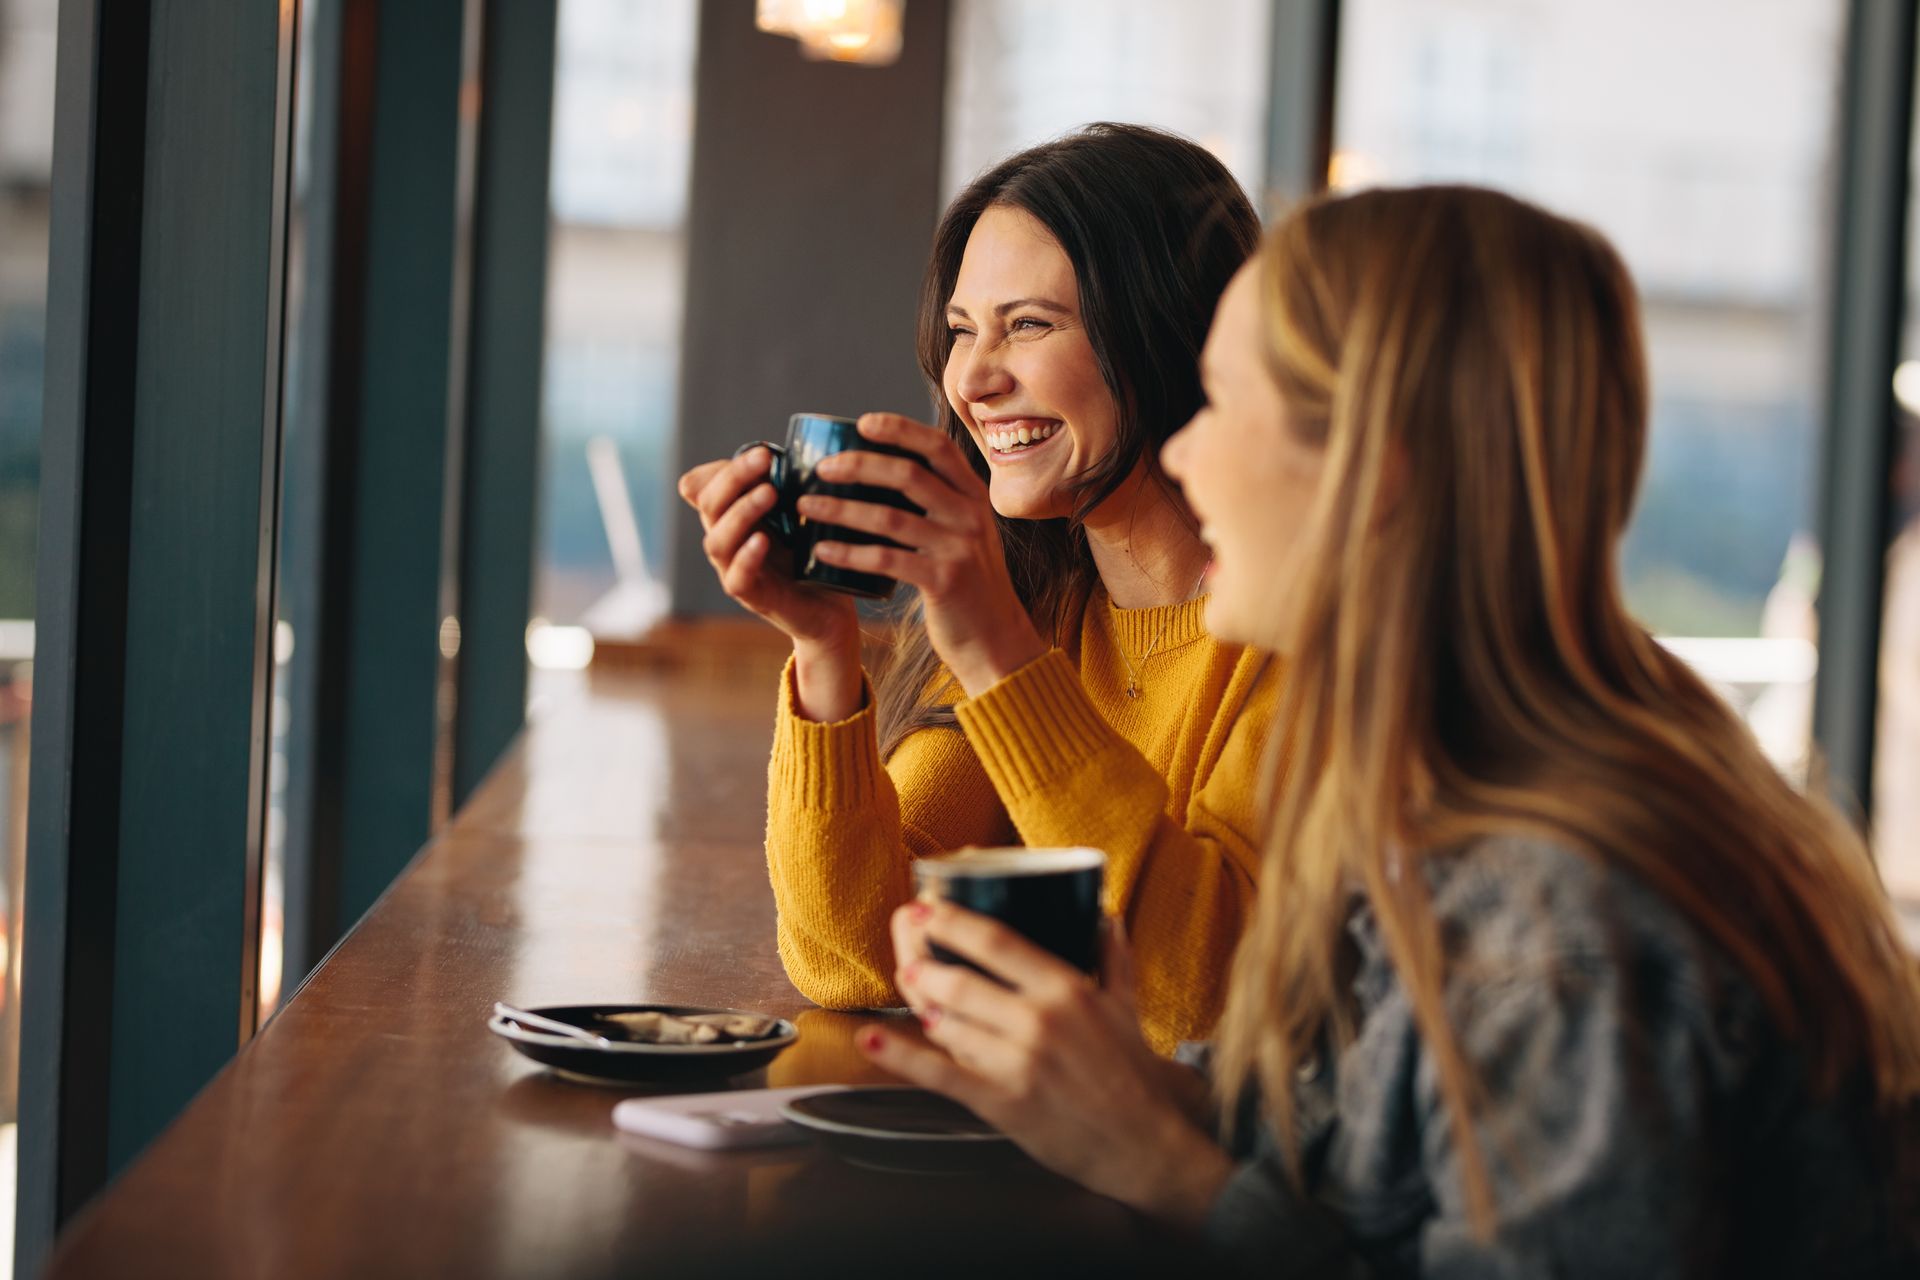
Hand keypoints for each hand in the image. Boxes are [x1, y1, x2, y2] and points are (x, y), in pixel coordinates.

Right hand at [678, 449, 861, 718]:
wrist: (832, 609)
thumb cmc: (816, 554)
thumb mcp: (803, 512)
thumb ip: (794, 482)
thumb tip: (805, 441)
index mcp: (734, 517)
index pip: (708, 486)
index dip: (724, 469)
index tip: (762, 451)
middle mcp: (727, 541)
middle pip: (709, 506)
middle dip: (734, 479)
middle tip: (764, 459)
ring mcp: (735, 570)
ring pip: (718, 540)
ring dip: (741, 512)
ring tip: (768, 493)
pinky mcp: (753, 597)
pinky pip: (737, 577)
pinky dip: (747, 558)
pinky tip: (762, 540)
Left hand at [799, 414, 1046, 696]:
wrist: (996, 638)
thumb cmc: (967, 584)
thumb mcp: (965, 534)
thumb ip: (939, 504)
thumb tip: (881, 472)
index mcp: (974, 497)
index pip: (938, 447)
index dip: (900, 429)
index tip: (862, 423)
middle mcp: (970, 516)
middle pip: (909, 474)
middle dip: (860, 465)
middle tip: (821, 468)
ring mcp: (958, 548)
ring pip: (890, 517)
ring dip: (841, 509)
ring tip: (806, 506)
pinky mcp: (943, 581)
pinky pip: (886, 560)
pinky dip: (849, 553)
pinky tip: (821, 551)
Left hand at [865, 900, 1233, 1224]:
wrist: (1144, 1144)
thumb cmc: (1132, 1075)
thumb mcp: (1127, 1008)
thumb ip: (1114, 958)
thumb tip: (1107, 917)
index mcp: (1067, 989)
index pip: (997, 941)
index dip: (952, 921)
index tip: (924, 906)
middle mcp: (1040, 1021)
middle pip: (960, 980)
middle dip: (923, 964)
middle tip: (908, 952)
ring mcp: (1018, 1063)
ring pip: (948, 1023)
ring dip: (920, 1004)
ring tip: (911, 990)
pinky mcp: (1003, 1103)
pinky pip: (940, 1075)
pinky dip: (900, 1056)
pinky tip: (871, 1038)